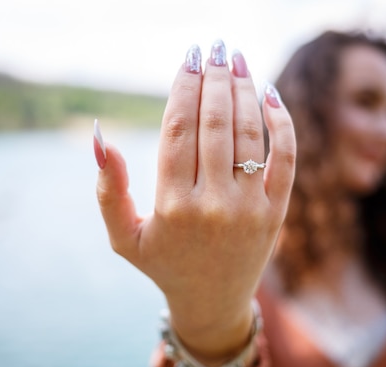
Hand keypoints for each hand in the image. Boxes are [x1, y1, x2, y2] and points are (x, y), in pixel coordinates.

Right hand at [94, 41, 295, 360]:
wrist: (212, 302)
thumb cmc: (163, 264)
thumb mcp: (124, 236)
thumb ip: (109, 189)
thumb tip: (99, 136)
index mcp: (172, 206)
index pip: (179, 129)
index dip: (184, 86)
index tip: (188, 57)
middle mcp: (213, 204)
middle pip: (215, 123)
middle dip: (215, 77)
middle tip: (215, 46)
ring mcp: (250, 208)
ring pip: (249, 133)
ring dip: (245, 89)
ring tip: (238, 60)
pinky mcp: (276, 212)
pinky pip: (286, 158)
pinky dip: (282, 122)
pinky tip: (270, 93)